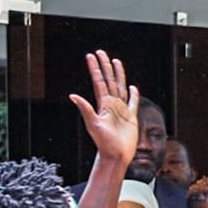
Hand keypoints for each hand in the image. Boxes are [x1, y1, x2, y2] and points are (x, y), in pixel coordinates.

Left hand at [68, 51, 138, 167]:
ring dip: (118, 75)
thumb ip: (85, 109)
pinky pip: (133, 102)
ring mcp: (121, 109)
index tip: (91, 56)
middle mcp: (111, 104)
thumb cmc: (104, 143)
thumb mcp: (93, 124)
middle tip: (101, 52)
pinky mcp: (131, 117)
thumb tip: (73, 96)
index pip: (99, 82)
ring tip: (116, 62)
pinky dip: (134, 94)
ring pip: (120, 87)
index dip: (95, 69)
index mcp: (103, 104)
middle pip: (109, 80)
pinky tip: (132, 87)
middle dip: (105, 66)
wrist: (116, 155)